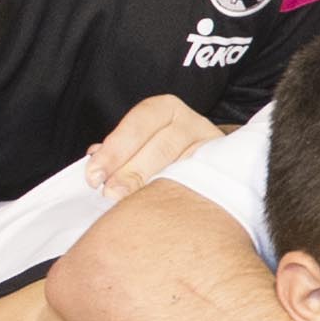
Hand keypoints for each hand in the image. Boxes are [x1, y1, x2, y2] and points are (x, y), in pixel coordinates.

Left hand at [81, 93, 221, 195]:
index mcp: (166, 109)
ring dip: (155, 188)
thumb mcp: (139, 143)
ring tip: (133, 206)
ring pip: (184, 168)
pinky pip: (203, 185)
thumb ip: (118, 151)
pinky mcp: (225, 170)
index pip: (139, 124)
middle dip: (131, 172)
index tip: (94, 176)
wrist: (207, 163)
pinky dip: (181, 198)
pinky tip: (164, 211)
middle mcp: (192, 122)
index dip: (114, 150)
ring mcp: (212, 147)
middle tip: (110, 194)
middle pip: (161, 146)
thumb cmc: (161, 154)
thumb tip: (94, 158)